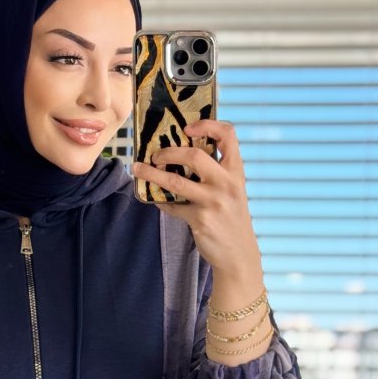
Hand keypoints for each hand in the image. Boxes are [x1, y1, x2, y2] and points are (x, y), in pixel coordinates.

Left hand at [131, 120, 262, 278]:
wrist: (239, 253)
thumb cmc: (232, 217)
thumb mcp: (232, 190)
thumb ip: (216, 172)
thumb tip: (180, 154)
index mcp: (236, 170)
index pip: (228, 135)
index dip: (207, 125)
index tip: (187, 128)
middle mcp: (227, 183)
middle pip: (194, 156)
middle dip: (168, 153)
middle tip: (155, 155)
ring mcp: (214, 202)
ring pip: (175, 182)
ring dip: (152, 174)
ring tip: (139, 170)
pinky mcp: (200, 220)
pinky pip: (172, 206)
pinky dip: (161, 202)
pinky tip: (156, 200)